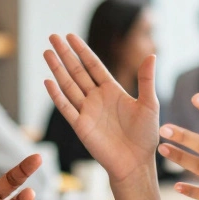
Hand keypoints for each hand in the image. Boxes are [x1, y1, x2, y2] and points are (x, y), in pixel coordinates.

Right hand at [43, 33, 158, 183]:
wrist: (136, 163)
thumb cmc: (145, 136)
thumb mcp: (149, 104)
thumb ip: (146, 80)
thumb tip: (152, 55)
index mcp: (112, 90)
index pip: (93, 65)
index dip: (82, 50)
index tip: (70, 36)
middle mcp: (97, 98)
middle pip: (77, 71)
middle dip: (65, 54)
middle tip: (53, 36)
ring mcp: (87, 111)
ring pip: (68, 85)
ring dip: (57, 69)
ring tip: (47, 52)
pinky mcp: (81, 126)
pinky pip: (66, 107)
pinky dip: (56, 95)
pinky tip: (48, 81)